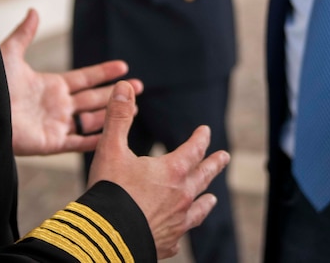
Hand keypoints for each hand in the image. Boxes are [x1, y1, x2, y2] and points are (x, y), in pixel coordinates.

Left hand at [0, 9, 142, 155]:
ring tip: (134, 110)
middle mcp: (57, 105)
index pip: (84, 78)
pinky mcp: (51, 143)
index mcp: (51, 85)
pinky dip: (95, 140)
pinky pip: (78, 142)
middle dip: (116, 93)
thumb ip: (25, 34)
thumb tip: (33, 11)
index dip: (103, 72)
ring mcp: (56, 125)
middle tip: (139, 87)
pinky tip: (113, 134)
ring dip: (111, 115)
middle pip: (94, 98)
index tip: (123, 66)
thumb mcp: (9, 55)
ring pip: (91, 120)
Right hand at [89, 81, 230, 259]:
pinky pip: (180, 235)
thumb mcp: (110, 149)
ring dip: (206, 200)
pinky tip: (181, 232)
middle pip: (203, 177)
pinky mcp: (167, 242)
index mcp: (172, 171)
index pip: (194, 149)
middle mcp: (181, 196)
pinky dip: (182, 229)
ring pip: (198, 209)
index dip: (200, 138)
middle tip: (225, 158)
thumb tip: (125, 87)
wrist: (104, 237)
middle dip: (214, 165)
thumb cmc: (109, 191)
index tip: (206, 130)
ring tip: (212, 198)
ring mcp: (177, 222)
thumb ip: (118, 117)